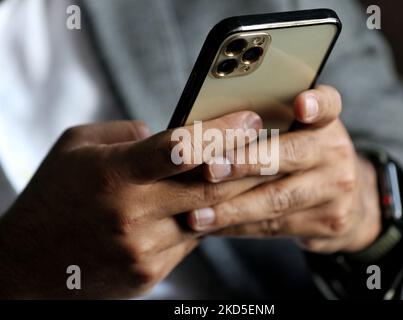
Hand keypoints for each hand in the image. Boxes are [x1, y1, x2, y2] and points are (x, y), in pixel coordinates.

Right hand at [0, 112, 268, 297]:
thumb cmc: (54, 194)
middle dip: (247, 165)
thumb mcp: (78, 147)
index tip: (251, 119)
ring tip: (251, 173)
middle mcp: (133, 213)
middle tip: (271, 145)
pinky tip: (209, 207)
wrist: (28, 263)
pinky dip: (204, 221)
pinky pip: (191, 241)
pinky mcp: (150, 272)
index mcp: (114, 173)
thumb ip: (127, 136)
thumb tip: (172, 135)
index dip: (223, 131)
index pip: (183, 147)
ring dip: (231, 195)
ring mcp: (144, 248)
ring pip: (206, 218)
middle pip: (210, 188)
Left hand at [186, 85, 381, 253]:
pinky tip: (213, 227)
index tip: (301, 105)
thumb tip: (209, 127)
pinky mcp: (328, 221)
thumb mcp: (297, 135)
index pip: (328, 104)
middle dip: (246, 163)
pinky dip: (238, 227)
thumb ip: (268, 125)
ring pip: (277, 198)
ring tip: (199, 214)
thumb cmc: (302, 160)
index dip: (315, 103)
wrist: (347, 202)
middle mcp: (336, 151)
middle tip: (211, 169)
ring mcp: (336, 188)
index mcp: (325, 122)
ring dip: (233, 208)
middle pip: (290, 154)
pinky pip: (275, 226)